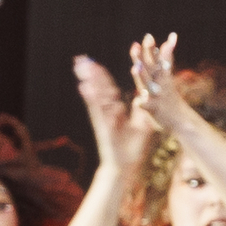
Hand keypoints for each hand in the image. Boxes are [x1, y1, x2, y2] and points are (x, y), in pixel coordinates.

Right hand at [73, 54, 152, 170]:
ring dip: (89, 81)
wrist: (125, 166)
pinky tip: (84, 87)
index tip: (98, 62)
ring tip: (82, 67)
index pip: (110, 89)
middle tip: (82, 59)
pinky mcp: (102, 125)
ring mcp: (104, 118)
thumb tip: (143, 95)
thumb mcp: (141, 124)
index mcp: (116, 111)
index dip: (105, 76)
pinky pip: (97, 109)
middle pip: (99, 90)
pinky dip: (91, 98)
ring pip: (96, 96)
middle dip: (92, 74)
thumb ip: (140, 109)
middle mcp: (107, 113)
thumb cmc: (132, 147)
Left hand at [126, 33, 195, 141]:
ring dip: (142, 75)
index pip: (158, 59)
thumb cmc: (171, 99)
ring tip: (136, 66)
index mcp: (162, 77)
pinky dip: (143, 103)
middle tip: (147, 38)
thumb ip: (163, 62)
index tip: (152, 36)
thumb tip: (159, 45)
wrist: (182, 121)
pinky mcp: (154, 109)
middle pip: (152, 66)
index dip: (154, 48)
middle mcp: (160, 84)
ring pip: (148, 84)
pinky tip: (138, 101)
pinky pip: (148, 106)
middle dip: (148, 53)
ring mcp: (157, 96)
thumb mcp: (167, 79)